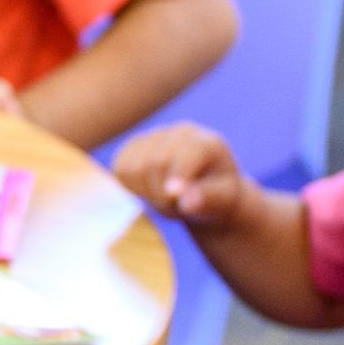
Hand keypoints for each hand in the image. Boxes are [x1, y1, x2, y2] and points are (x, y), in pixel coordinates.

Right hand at [114, 121, 247, 228]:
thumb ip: (206, 200)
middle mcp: (178, 133)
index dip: (177, 178)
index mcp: (206, 143)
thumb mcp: (225, 202)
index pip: (184, 156)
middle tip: (175, 212)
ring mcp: (153, 137)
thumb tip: (183, 200)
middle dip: (161, 196)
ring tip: (163, 202)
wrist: (206, 192)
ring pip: (131, 168)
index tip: (175, 200)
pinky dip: (129, 188)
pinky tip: (148, 193)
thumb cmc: (219, 198)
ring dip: (144, 194)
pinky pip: (118, 170)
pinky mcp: (131, 148)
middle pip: (154, 164)